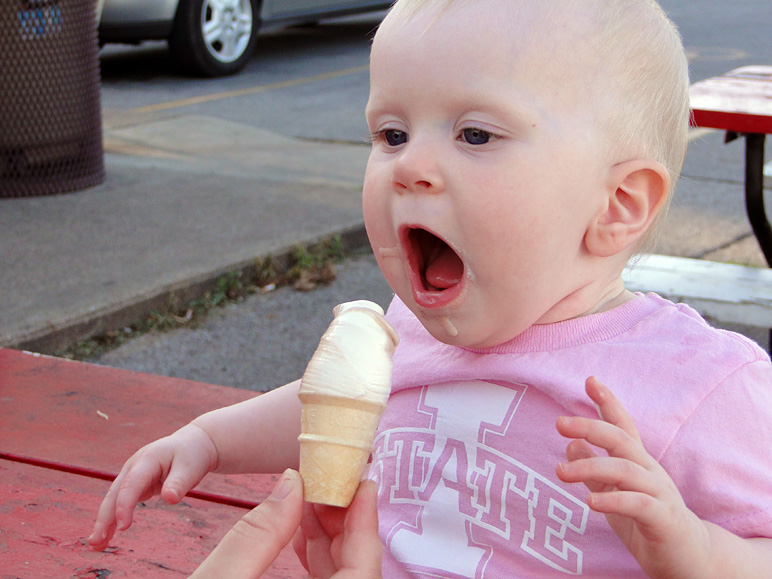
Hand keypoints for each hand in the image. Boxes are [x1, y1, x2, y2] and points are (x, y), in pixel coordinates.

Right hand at [88, 423, 218, 549]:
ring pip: (113, 499)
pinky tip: (106, 537)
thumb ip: (179, 483)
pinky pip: (121, 502)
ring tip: (95, 545)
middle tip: (95, 542)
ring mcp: (132, 475)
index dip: (125, 505)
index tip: (123, 527)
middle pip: (115, 493)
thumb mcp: (191, 467)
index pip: (132, 484)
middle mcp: (134, 466)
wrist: (193, 444)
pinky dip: (113, 519)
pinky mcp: (135, 484)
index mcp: (148, 459)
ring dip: (104, 521)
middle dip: (104, 517)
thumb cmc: (192, 455)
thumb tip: (170, 499)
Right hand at [191, 470, 382, 577]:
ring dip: (328, 541)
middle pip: (354, 574)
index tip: (365, 486)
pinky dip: (314, 563)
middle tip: (328, 486)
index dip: (366, 525)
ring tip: (308, 501)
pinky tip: (296, 535)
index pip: (362, 572)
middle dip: (345, 526)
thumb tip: (291, 484)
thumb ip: (258, 534)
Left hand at [555, 377, 710, 578]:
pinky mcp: (664, 519)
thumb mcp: (614, 492)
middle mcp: (649, 470)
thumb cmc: (647, 521)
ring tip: (560, 471)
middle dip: (591, 427)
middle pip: (621, 439)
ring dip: (590, 467)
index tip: (590, 380)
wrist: (688, 558)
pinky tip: (590, 501)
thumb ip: (594, 470)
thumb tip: (571, 444)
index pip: (622, 426)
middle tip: (560, 423)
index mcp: (637, 462)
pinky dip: (614, 500)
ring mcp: (658, 493)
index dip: (608, 402)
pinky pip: (638, 504)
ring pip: (625, 470)